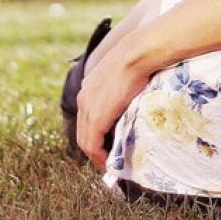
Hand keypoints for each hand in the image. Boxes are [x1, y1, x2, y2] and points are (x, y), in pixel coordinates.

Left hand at [75, 34, 153, 168]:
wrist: (137, 54)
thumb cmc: (137, 60)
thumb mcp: (123, 75)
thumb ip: (120, 89)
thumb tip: (132, 97)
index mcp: (88, 88)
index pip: (87, 118)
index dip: (95, 134)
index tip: (107, 145)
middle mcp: (83, 98)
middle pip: (83, 132)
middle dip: (94, 149)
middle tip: (107, 160)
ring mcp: (87, 108)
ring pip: (85, 141)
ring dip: (96, 156)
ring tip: (109, 165)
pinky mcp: (96, 118)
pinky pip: (92, 144)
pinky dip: (99, 156)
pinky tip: (109, 162)